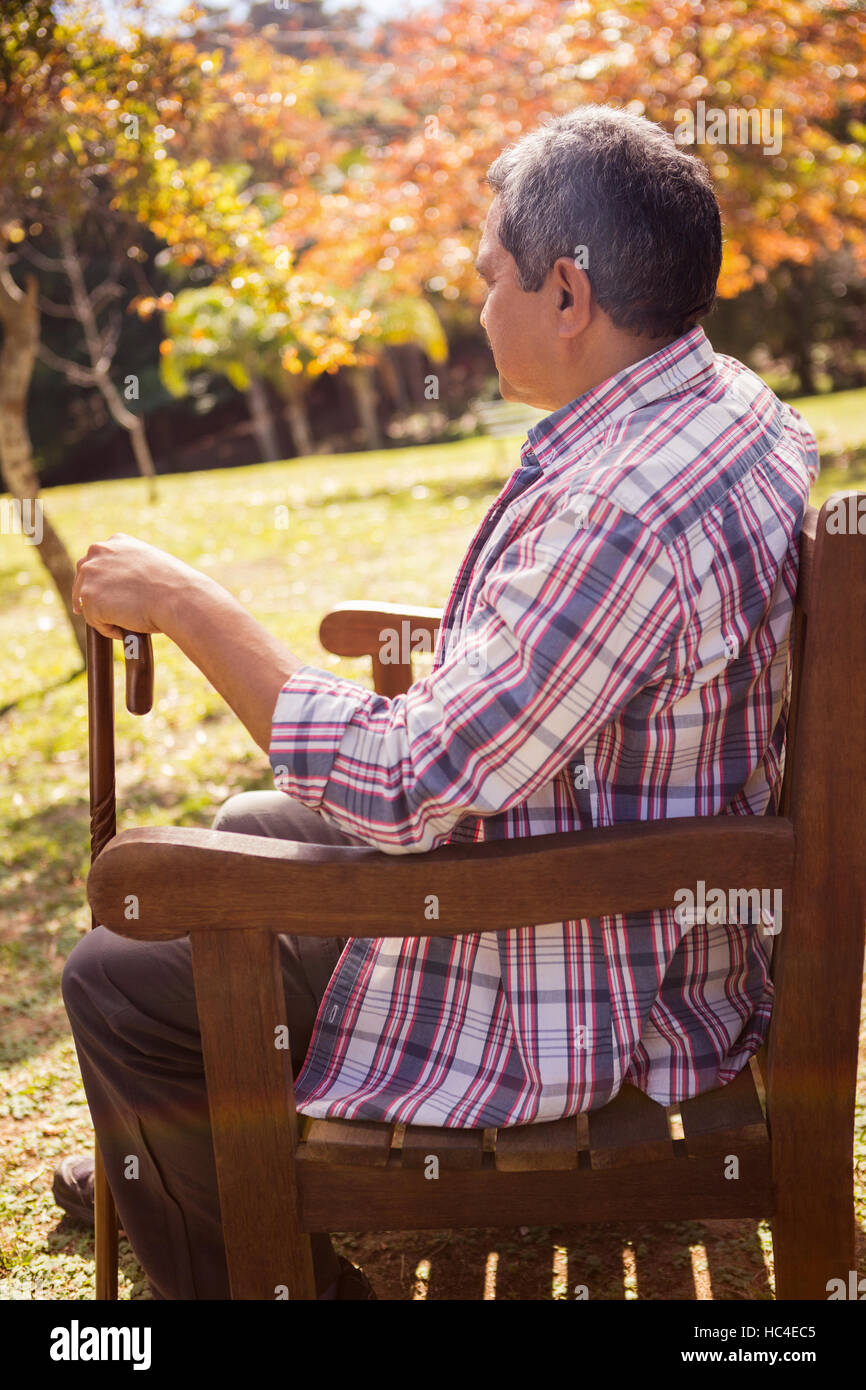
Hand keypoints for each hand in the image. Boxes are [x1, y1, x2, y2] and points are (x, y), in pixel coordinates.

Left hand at [72, 533, 195, 639]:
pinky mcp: (88, 597)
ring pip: (87, 601)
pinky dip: (109, 629)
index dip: (99, 579)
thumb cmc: (174, 586)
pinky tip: (127, 628)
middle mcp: (98, 552)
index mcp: (116, 541)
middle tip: (98, 612)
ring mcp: (90, 573)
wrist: (177, 597)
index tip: (102, 592)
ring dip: (103, 614)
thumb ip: (134, 569)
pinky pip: (94, 621)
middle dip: (89, 594)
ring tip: (125, 623)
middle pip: (82, 576)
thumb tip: (129, 586)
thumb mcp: (153, 565)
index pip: (97, 559)